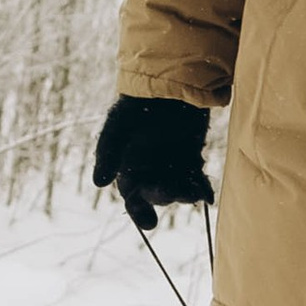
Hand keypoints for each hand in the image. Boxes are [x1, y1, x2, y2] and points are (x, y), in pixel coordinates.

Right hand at [93, 95, 212, 230]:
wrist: (168, 82)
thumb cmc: (137, 104)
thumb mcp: (117, 126)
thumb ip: (107, 153)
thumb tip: (98, 184)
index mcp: (128, 168)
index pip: (132, 198)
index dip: (139, 212)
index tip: (150, 223)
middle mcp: (150, 171)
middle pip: (158, 195)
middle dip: (167, 195)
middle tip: (178, 190)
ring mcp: (171, 166)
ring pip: (179, 190)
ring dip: (187, 194)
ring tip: (196, 193)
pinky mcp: (191, 159)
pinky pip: (196, 180)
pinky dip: (201, 187)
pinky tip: (207, 194)